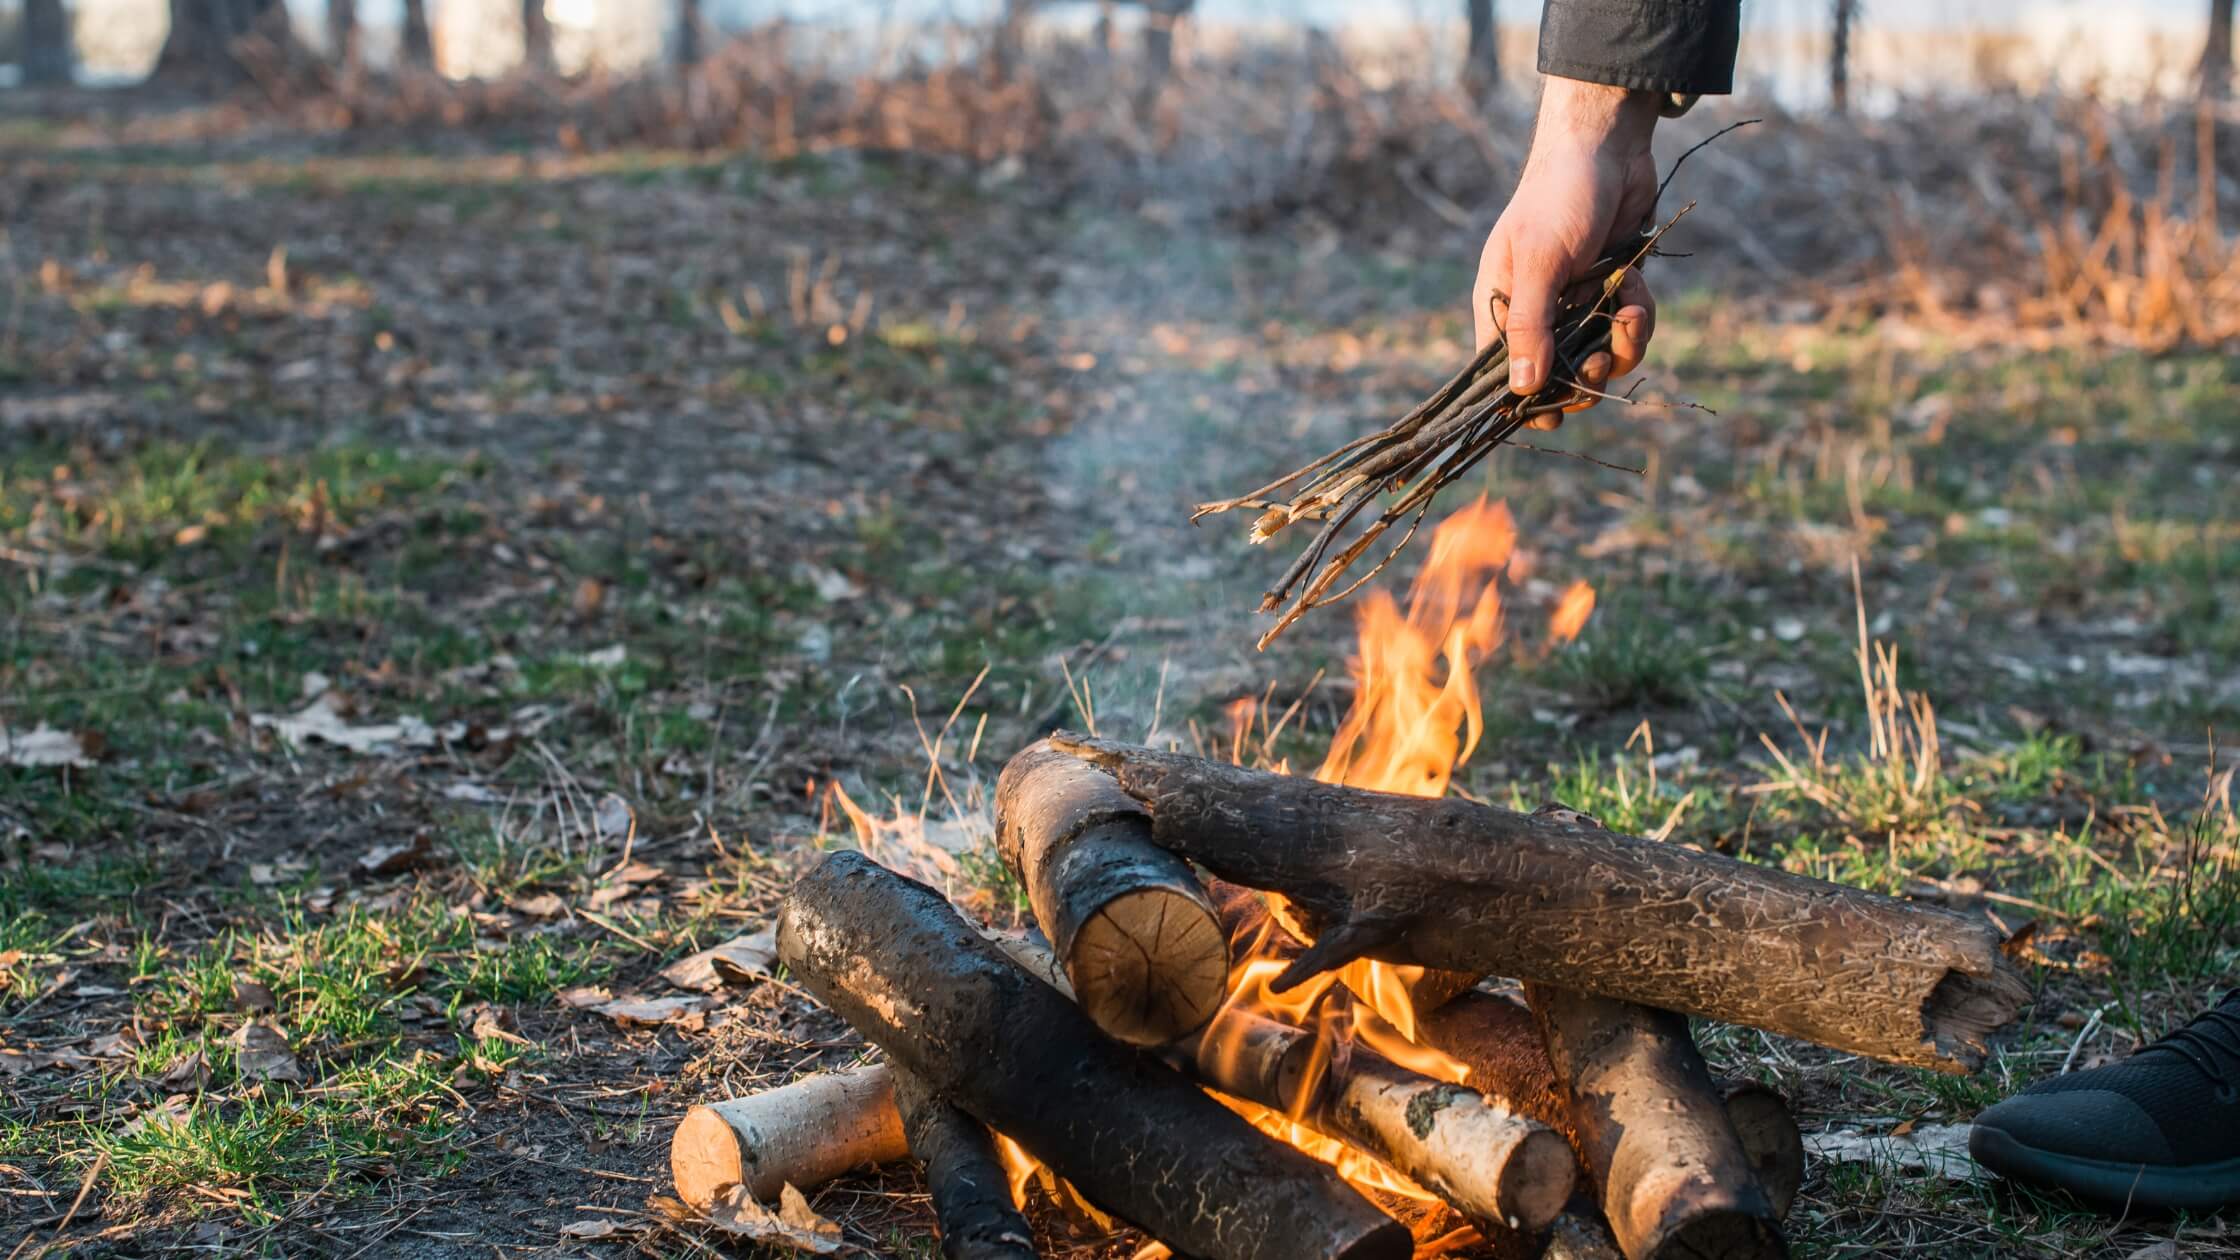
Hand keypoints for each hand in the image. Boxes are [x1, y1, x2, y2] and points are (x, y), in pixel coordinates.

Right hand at [1473, 78, 1661, 427]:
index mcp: (1501, 306)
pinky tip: (1635, 285)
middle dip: (1585, 376)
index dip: (1525, 403)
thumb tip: (1521, 392)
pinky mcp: (1612, 290)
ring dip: (1622, 346)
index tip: (1553, 416)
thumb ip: (1532, 326)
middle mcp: (1537, 311)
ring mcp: (1576, 303)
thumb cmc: (1560, 197)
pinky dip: (1637, 315)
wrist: (1609, 146)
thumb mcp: (1541, 261)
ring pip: (1600, 358)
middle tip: (1601, 363)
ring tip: (1629, 313)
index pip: (1503, 373)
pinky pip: (1627, 330)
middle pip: (1558, 376)